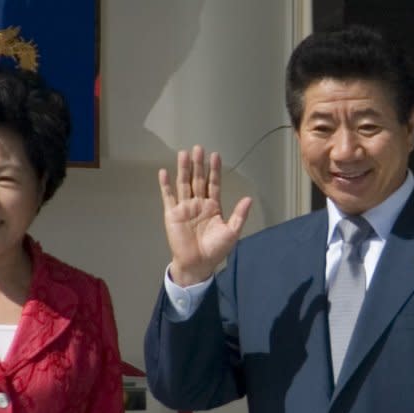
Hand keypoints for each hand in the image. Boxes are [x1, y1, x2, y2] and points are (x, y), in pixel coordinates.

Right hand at [159, 145, 251, 285]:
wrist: (198, 264)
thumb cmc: (215, 250)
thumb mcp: (232, 232)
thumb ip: (239, 215)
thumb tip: (249, 199)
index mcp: (213, 206)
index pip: (213, 184)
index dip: (214, 170)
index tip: (215, 155)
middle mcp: (198, 203)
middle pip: (198, 180)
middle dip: (198, 164)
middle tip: (198, 148)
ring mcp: (184, 208)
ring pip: (184, 184)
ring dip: (183, 169)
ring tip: (183, 154)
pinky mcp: (172, 214)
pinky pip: (168, 197)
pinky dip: (165, 185)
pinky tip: (164, 173)